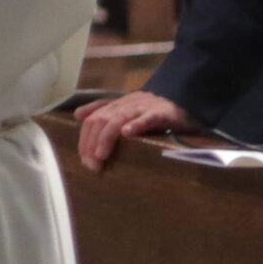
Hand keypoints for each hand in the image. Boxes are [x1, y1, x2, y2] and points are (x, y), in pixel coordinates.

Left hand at [73, 90, 196, 171]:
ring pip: (117, 118)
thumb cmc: (153, 109)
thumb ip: (103, 111)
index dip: (85, 139)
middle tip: (91, 164)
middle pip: (100, 120)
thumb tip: (78, 114)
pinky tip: (127, 134)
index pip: (92, 119)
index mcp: (117, 105)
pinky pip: (146, 117)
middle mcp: (126, 104)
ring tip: (100, 156)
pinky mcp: (160, 113)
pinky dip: (136, 124)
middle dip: (91, 143)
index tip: (84, 159)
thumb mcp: (126, 109)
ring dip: (106, 138)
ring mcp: (142, 107)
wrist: (184, 99)